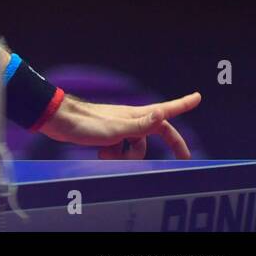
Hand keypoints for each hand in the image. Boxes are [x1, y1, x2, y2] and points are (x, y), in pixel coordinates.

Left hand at [37, 91, 201, 158]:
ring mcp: (118, 126)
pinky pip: (120, 147)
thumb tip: (163, 114)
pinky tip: (100, 154)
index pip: (165, 111)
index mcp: (135, 115)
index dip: (183, 105)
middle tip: (183, 158)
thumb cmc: (86, 124)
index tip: (198, 97)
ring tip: (107, 155)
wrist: (58, 121)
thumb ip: (141, 125)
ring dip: (127, 156)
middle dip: (168, 145)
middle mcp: (129, 119)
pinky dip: (115, 155)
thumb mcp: (116, 129)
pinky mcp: (106, 133)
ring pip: (136, 145)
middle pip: (156, 132)